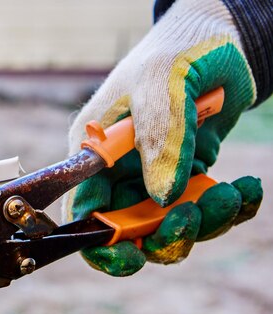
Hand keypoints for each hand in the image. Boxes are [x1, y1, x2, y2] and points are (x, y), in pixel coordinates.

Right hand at [64, 0, 262, 275]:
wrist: (220, 41)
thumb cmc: (177, 53)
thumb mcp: (161, 85)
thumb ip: (157, 140)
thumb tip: (163, 198)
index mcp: (94, 154)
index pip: (84, 212)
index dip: (100, 244)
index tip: (133, 256)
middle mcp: (119, 172)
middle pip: (128, 231)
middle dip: (163, 235)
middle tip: (193, 216)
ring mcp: (154, 177)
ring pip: (169, 227)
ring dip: (205, 222)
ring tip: (233, 193)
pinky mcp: (187, 178)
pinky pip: (203, 213)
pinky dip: (229, 210)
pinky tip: (245, 189)